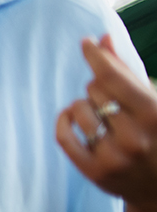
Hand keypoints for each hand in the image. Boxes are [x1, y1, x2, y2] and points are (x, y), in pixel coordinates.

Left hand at [57, 35, 156, 211]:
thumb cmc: (155, 135)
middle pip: (95, 91)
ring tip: (99, 114)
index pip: (115, 79)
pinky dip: (64, 120)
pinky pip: (63, 136)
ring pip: (78, 110)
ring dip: (82, 105)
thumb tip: (104, 39)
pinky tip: (71, 116)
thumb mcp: (151, 103)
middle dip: (99, 89)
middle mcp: (134, 138)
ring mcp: (113, 157)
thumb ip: (128, 72)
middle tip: (112, 102)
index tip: (86, 43)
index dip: (98, 57)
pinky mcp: (94, 172)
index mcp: (154, 115)